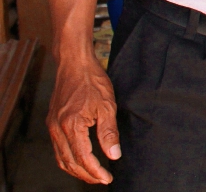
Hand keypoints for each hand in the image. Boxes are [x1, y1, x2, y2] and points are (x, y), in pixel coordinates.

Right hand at [47, 56, 120, 183]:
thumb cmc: (92, 81)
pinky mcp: (52, 123)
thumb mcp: (107, 106)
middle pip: (69, 162)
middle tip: (102, 179)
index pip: (83, 158)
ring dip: (76, 170)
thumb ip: (109, 133)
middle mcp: (57, 129)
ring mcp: (52, 126)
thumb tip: (114, 155)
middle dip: (86, 174)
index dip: (95, 171)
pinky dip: (69, 159)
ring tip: (93, 174)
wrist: (74, 64)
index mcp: (71, 125)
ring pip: (61, 158)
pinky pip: (58, 148)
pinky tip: (80, 160)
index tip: (107, 178)